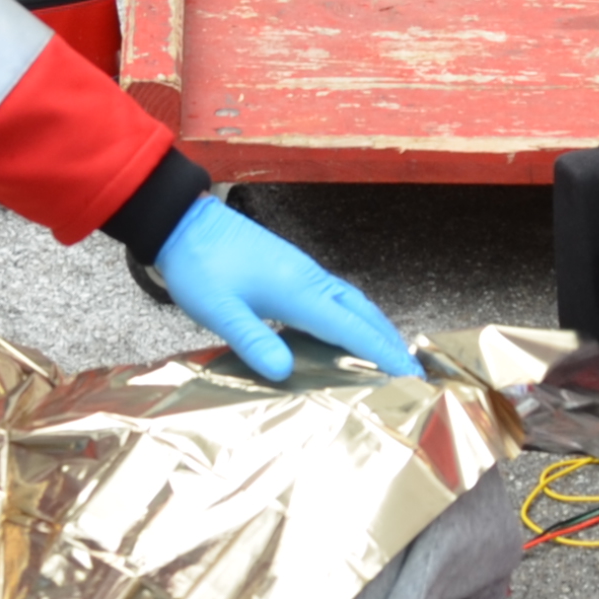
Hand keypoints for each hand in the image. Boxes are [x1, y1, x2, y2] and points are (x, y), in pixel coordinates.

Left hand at [154, 194, 418, 380]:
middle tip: (413, 373)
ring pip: (352, 302)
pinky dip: (355, 316)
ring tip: (391, 355)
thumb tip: (284, 371)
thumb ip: (252, 339)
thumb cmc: (199, 265)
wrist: (185, 223)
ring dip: (375, 328)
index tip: (411, 376)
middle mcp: (310, 278)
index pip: (352, 329)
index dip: (383, 355)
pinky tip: (348, 330)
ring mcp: (304, 271)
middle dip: (389, 342)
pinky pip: (337, 296)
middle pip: (363, 313)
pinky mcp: (293, 269)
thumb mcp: (218, 309)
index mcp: (298, 290)